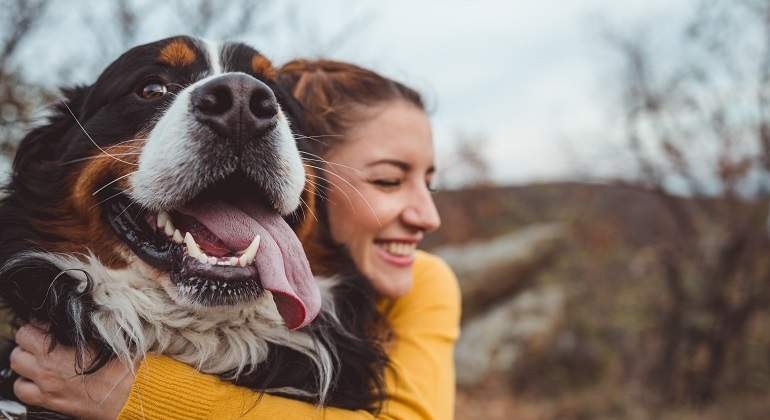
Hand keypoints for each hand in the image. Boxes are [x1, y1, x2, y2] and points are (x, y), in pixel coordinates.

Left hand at [10, 324, 134, 419]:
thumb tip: (74, 316)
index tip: (50, 325)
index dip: (38, 325)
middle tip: (43, 340)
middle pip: (19, 348)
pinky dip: (27, 383)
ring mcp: (46, 387)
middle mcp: (46, 369)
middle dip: (29, 341)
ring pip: (17, 369)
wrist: (129, 395)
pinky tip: (40, 378)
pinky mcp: (50, 401)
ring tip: (40, 358)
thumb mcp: (106, 336)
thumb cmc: (122, 366)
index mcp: (56, 351)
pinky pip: (23, 392)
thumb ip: (83, 326)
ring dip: (26, 362)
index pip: (28, 330)